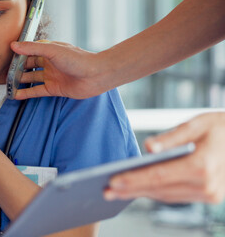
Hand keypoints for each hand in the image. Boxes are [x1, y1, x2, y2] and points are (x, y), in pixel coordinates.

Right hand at [10, 40, 106, 99]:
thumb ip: (32, 48)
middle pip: (28, 65)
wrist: (96, 75)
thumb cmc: (78, 59)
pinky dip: (26, 93)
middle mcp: (49, 63)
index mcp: (49, 50)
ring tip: (7, 84)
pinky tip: (16, 95)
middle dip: (17, 68)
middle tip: (4, 71)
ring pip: (31, 78)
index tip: (6, 56)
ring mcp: (51, 76)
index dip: (18, 53)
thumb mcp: (52, 50)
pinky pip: (36, 91)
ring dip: (20, 81)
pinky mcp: (54, 89)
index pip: (29, 50)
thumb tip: (14, 45)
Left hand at [105, 112, 224, 202]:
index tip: (113, 181)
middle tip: (105, 191)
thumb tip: (148, 147)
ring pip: (166, 196)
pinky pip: (176, 196)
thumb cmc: (220, 127)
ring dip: (141, 194)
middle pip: (160, 189)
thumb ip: (171, 137)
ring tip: (116, 192)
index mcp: (202, 165)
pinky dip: (156, 192)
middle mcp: (207, 184)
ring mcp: (210, 194)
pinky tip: (138, 189)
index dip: (134, 179)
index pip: (159, 176)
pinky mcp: (210, 196)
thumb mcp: (197, 123)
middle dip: (131, 190)